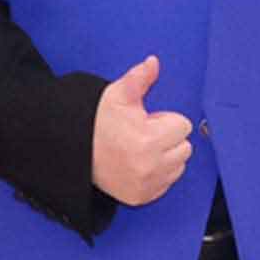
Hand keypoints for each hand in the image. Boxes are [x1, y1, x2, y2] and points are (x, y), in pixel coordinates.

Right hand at [89, 51, 194, 208]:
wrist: (75, 150)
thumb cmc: (98, 121)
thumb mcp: (118, 95)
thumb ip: (139, 79)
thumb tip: (153, 62)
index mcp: (149, 140)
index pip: (183, 126)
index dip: (165, 120)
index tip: (146, 121)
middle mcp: (150, 167)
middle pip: (185, 148)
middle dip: (168, 138)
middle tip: (143, 135)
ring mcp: (146, 185)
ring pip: (178, 166)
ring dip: (166, 157)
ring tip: (141, 149)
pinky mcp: (141, 197)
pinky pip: (166, 183)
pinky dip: (157, 174)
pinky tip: (138, 164)